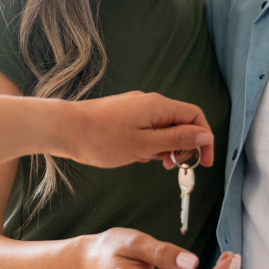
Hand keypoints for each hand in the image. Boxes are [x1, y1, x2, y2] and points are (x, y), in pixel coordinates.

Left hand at [54, 91, 214, 169]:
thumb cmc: (101, 139)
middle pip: (179, 122)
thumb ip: (177, 140)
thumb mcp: (145, 144)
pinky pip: (144, 128)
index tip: (202, 163)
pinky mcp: (121, 115)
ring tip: (147, 160)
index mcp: (158, 106)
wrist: (64, 129)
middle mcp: (148, 102)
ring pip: (161, 127)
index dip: (203, 140)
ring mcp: (133, 107)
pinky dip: (146, 143)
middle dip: (181, 146)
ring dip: (162, 147)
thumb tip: (204, 135)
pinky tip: (134, 155)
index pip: (195, 117)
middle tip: (169, 166)